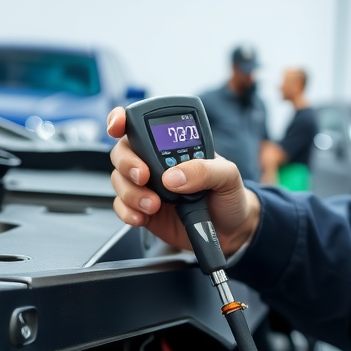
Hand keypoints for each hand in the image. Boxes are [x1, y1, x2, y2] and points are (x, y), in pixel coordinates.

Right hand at [106, 106, 261, 255]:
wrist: (231, 231)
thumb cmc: (229, 195)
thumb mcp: (228, 176)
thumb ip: (204, 170)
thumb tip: (174, 176)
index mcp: (173, 144)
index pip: (141, 124)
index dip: (121, 119)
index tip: (118, 126)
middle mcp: (154, 161)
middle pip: (122, 151)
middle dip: (128, 163)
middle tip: (145, 176)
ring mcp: (147, 185)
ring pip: (119, 180)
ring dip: (131, 193)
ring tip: (154, 205)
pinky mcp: (142, 209)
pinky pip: (122, 206)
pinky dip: (127, 212)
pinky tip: (143, 216)